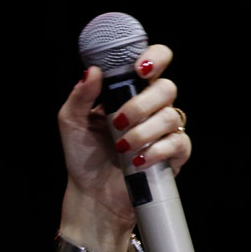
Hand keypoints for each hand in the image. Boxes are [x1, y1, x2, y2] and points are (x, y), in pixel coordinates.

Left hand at [57, 45, 193, 239]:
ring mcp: (165, 130)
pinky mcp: (174, 154)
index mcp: (128, 93)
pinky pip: (179, 143)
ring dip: (143, 132)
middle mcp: (151, 107)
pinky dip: (156, 151)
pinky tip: (137, 160)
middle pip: (166, 88)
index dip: (154, 58)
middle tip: (117, 122)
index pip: (154, 63)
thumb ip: (80, 96)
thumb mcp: (72, 122)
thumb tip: (93, 71)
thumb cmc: (83, 155)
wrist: (91, 193)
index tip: (140, 69)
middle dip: (141, 104)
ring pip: (171, 116)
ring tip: (120, 147)